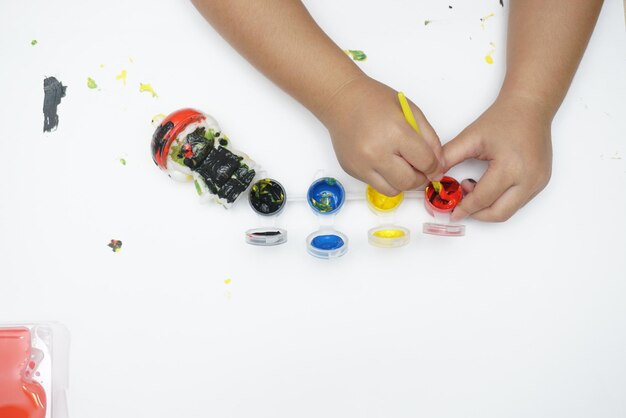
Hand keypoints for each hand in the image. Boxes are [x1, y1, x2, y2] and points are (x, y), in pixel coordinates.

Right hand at [319, 76, 444, 195]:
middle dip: (420, 179)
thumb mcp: (411, 111)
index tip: (434, 166)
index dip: (434, 167)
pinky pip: (375, 184)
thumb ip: (429, 138)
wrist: (341, 100)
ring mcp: (361, 164)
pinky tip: (383, 161)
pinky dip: (385, 178)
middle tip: (420, 169)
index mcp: (396, 133)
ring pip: (393, 190)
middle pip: (409, 182)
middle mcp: (376, 152)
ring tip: (401, 166)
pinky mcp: (351, 170)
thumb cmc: (376, 101)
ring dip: (402, 182)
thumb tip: (438, 165)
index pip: (425, 163)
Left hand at [443, 93, 552, 221]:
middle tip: (460, 204)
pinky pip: (517, 202)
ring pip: (509, 210)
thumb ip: (449, 157)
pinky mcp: (541, 182)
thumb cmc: (502, 118)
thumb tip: (434, 176)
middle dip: (476, 213)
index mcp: (511, 167)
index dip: (464, 208)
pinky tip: (487, 185)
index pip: (483, 198)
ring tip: (473, 188)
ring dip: (488, 207)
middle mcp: (529, 178)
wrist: (529, 107)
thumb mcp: (470, 138)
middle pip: (498, 213)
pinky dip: (500, 200)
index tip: (452, 212)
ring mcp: (538, 182)